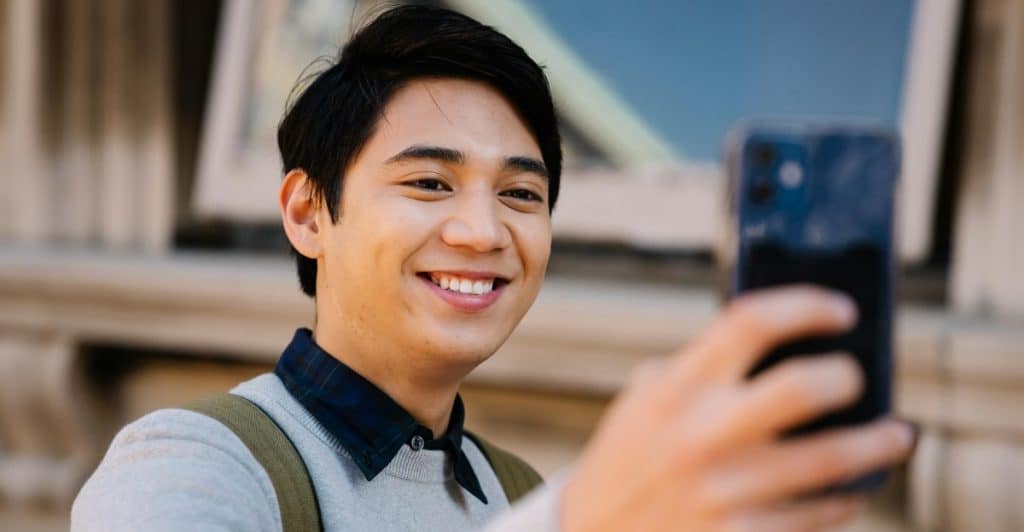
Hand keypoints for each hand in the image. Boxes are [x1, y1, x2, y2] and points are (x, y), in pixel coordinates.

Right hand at [560, 286, 914, 531]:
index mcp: (673, 389)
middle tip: (857, 378)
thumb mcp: (641, 405)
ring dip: (875, 445)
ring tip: (895, 436)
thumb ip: (697, 374)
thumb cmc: (624, 465)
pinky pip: (814, 516)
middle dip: (847, 377)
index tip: (839, 311)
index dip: (805, 306)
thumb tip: (781, 350)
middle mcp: (699, 434)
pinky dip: (840, 501)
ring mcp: (722, 491)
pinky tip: (847, 493)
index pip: (750, 322)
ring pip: (829, 459)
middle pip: (802, 387)